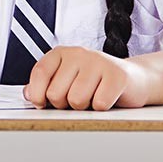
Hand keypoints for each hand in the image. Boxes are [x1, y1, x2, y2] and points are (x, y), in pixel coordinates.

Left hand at [23, 46, 154, 110]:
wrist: (134, 79)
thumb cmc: (96, 83)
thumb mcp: (67, 80)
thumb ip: (45, 86)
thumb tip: (28, 94)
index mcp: (62, 53)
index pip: (40, 74)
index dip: (38, 94)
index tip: (42, 103)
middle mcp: (79, 53)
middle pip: (55, 93)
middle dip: (65, 104)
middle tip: (79, 97)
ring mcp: (98, 62)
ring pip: (76, 101)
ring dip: (84, 107)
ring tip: (93, 96)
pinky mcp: (117, 75)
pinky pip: (99, 104)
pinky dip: (102, 108)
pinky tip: (108, 98)